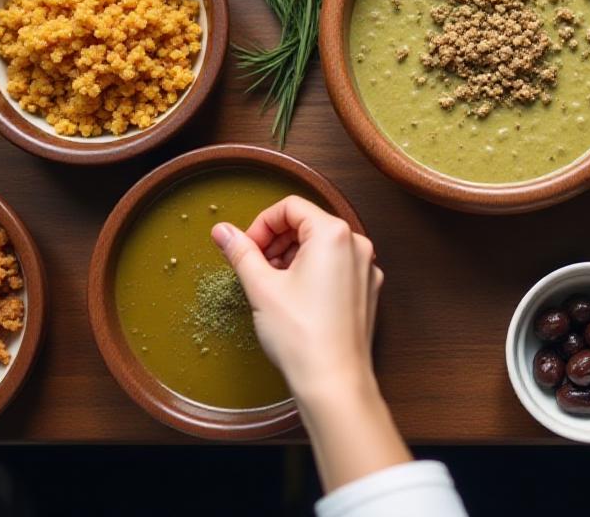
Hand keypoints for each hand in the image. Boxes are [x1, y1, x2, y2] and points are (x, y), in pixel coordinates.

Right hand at [211, 196, 381, 397]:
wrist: (334, 383)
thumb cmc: (301, 336)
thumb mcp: (261, 287)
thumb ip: (241, 252)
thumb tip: (223, 231)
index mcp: (333, 234)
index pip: (290, 207)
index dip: (261, 224)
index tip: (245, 248)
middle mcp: (357, 245)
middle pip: (308, 224)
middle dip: (276, 241)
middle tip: (253, 266)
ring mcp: (366, 269)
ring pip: (322, 247)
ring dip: (292, 257)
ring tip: (270, 284)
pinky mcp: (367, 292)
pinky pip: (336, 268)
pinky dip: (312, 273)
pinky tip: (293, 299)